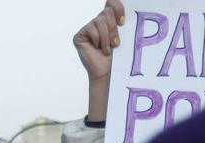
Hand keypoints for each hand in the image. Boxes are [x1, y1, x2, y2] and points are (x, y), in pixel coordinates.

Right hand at [73, 1, 124, 121]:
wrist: (107, 73)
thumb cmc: (117, 57)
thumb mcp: (122, 36)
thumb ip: (121, 22)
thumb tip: (124, 14)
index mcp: (109, 19)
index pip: (111, 2)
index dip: (118, 8)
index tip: (123, 22)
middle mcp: (97, 21)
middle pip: (107, 12)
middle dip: (114, 29)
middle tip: (116, 43)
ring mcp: (88, 28)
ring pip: (100, 21)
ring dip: (107, 37)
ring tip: (107, 49)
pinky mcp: (80, 35)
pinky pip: (91, 29)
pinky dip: (98, 40)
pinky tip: (97, 49)